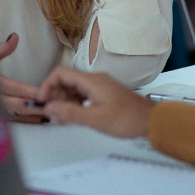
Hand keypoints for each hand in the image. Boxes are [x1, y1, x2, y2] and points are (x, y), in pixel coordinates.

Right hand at [0, 33, 45, 122]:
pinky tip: (33, 120)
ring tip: (46, 115)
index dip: (31, 92)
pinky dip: (23, 120)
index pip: (16, 88)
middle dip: (35, 107)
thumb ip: (0, 49)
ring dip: (30, 115)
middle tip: (51, 106)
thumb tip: (15, 37)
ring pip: (14, 115)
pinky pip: (11, 120)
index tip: (45, 93)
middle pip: (17, 105)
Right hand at [37, 66, 153, 137]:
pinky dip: (75, 103)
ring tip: (62, 118)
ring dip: (64, 101)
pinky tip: (74, 116)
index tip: (42, 100)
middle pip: (66, 80)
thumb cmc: (127, 119)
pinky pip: (83, 94)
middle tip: (52, 114)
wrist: (151, 121)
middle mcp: (94, 79)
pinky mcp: (104, 93)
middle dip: (55, 95)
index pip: (61, 73)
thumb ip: (70, 113)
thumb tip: (48, 108)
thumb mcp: (95, 119)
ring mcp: (100, 85)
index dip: (47, 85)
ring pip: (74, 88)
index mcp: (91, 81)